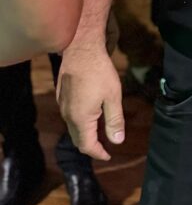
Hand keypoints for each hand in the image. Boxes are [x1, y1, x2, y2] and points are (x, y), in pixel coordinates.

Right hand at [57, 44, 124, 160]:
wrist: (81, 49)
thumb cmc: (99, 72)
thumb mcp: (113, 96)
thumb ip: (115, 120)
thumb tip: (117, 141)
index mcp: (80, 119)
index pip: (87, 145)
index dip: (98, 153)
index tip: (108, 155)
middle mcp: (68, 115)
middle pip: (78, 139)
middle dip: (91, 145)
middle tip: (104, 146)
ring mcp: (62, 105)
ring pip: (73, 127)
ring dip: (85, 132)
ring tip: (99, 130)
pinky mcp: (61, 95)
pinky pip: (69, 115)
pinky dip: (80, 120)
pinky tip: (90, 112)